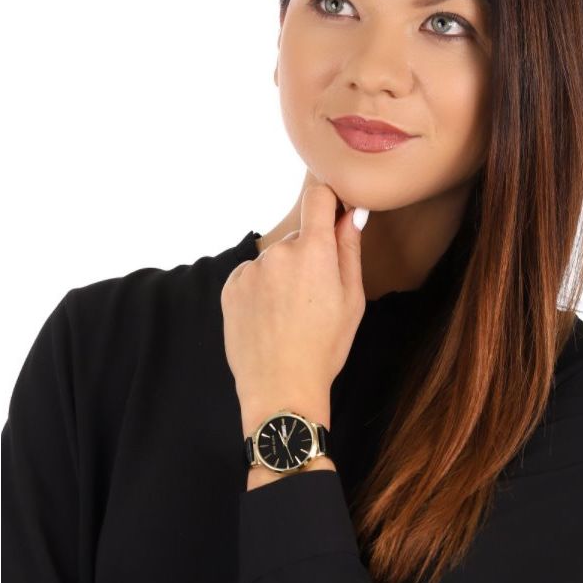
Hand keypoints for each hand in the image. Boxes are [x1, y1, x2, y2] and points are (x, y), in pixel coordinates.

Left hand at [221, 181, 367, 437]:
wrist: (280, 388)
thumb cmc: (324, 348)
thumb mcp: (352, 300)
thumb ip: (349, 250)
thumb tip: (350, 214)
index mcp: (314, 251)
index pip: (317, 195)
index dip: (328, 200)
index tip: (333, 215)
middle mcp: (278, 252)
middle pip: (298, 236)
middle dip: (309, 255)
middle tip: (316, 297)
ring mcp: (250, 269)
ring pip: (275, 259)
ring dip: (283, 275)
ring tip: (290, 315)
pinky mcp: (230, 286)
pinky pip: (252, 275)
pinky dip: (261, 289)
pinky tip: (270, 319)